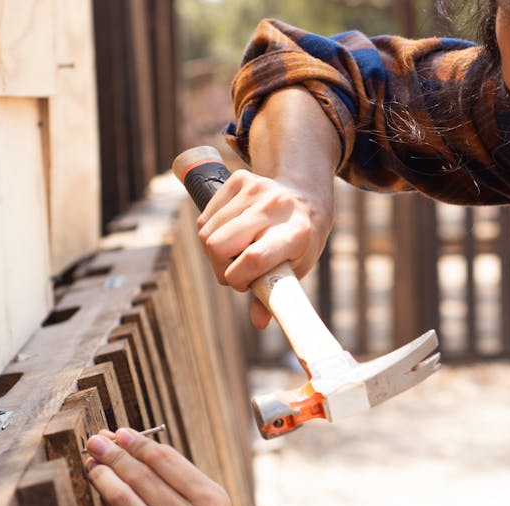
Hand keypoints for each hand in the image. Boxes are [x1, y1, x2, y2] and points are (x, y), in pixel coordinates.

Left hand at [84, 428, 265, 505]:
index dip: (137, 443)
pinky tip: (104, 493)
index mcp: (211, 501)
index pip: (164, 461)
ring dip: (103, 477)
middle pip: (140, 478)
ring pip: (124, 502)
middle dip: (113, 455)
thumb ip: (177, 480)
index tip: (120, 432)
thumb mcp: (214, 503)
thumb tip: (132, 449)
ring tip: (92, 463)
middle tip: (96, 440)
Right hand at [197, 86, 342, 329]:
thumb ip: (276, 295)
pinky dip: (211, 233)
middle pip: (219, 245)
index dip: (238, 278)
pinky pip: (204, 218)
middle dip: (220, 267)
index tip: (241, 285)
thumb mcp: (297, 268)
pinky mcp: (239, 180)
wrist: (305, 195)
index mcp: (295, 233)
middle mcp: (275, 207)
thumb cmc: (301, 240)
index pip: (255, 258)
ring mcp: (256, 189)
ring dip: (215, 252)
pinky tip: (232, 234)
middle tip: (236, 271)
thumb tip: (259, 323)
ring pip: (207, 233)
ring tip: (236, 253)